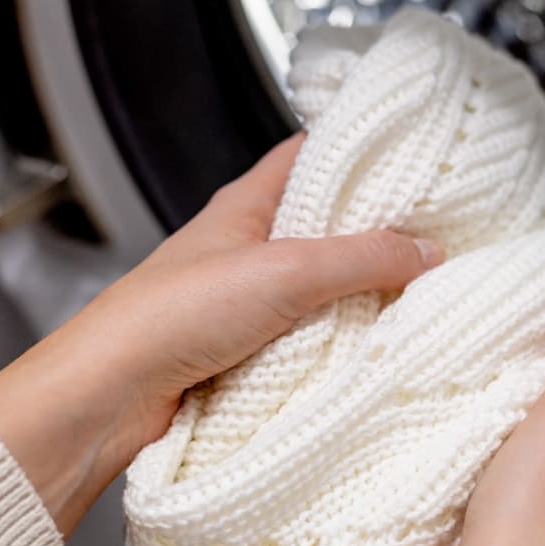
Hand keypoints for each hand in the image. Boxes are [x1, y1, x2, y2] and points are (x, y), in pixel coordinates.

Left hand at [0, 133, 442, 536]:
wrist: (113, 394)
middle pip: (325, 227)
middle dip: (375, 232)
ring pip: (321, 287)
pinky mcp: (249, 351)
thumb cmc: (169, 314)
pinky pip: (309, 337)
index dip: (358, 150)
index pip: (310, 156)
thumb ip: (361, 258)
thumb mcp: (284, 271)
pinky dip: (340, 341)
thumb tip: (425, 252)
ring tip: (416, 292)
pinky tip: (373, 346)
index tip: (412, 157)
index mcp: (247, 205)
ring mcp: (249, 301)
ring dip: (361, 294)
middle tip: (431, 236)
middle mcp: (248, 248)